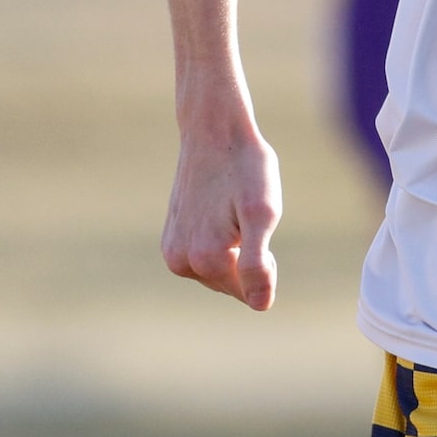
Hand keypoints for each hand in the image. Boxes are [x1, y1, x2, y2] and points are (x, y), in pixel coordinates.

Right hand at [160, 122, 282, 310]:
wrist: (213, 131)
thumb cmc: (245, 167)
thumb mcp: (263, 213)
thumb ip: (257, 264)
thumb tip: (260, 305)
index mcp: (207, 259)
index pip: (251, 293)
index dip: (266, 263)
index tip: (256, 224)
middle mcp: (181, 262)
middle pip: (232, 284)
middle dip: (247, 257)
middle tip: (243, 213)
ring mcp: (172, 251)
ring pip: (218, 271)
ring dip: (233, 248)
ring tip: (229, 209)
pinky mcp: (170, 240)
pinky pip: (204, 258)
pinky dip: (217, 241)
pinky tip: (217, 211)